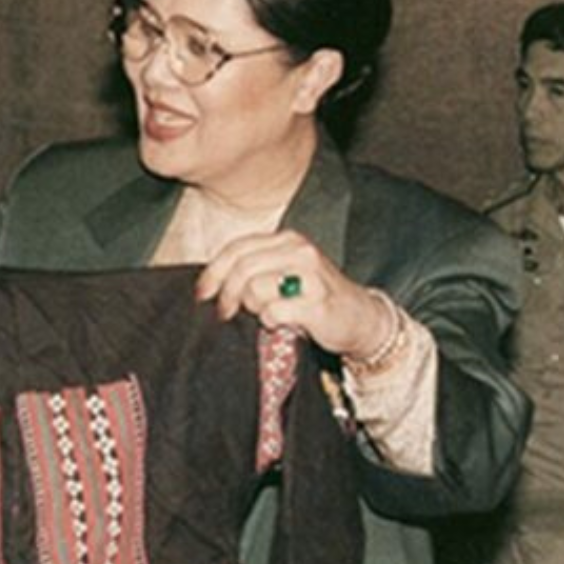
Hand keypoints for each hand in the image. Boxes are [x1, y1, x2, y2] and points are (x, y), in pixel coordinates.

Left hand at [195, 230, 392, 358]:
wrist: (361, 318)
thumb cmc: (316, 298)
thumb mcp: (285, 273)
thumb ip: (254, 269)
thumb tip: (211, 283)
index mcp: (287, 240)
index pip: (237, 248)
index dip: (213, 271)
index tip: (202, 293)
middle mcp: (299, 251)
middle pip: (241, 268)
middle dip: (227, 294)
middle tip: (226, 313)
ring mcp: (311, 276)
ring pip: (255, 288)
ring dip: (253, 308)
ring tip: (268, 313)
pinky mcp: (317, 303)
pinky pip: (274, 312)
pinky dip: (271, 322)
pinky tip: (283, 323)